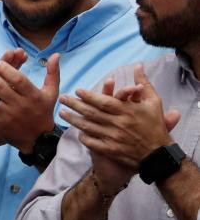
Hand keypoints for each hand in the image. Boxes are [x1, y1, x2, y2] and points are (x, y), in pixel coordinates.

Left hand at [0, 49, 59, 149]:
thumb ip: (53, 73)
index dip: (6, 69)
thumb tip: (55, 54)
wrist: (38, 139)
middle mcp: (20, 106)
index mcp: (33, 96)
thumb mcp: (52, 93)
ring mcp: (8, 116)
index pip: (17, 79)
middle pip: (0, 86)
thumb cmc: (44, 111)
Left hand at [60, 66, 180, 187]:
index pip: (104, 102)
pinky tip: (76, 131)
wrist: (158, 154)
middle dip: (75, 105)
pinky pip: (92, 143)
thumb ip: (143, 83)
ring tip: (61, 113)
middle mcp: (118, 124)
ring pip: (88, 127)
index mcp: (128, 111)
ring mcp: (113, 138)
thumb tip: (138, 66)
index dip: (89, 96)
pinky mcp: (110, 150)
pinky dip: (83, 137)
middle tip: (62, 98)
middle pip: (92, 113)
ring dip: (73, 119)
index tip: (77, 90)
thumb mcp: (154, 102)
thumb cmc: (155, 126)